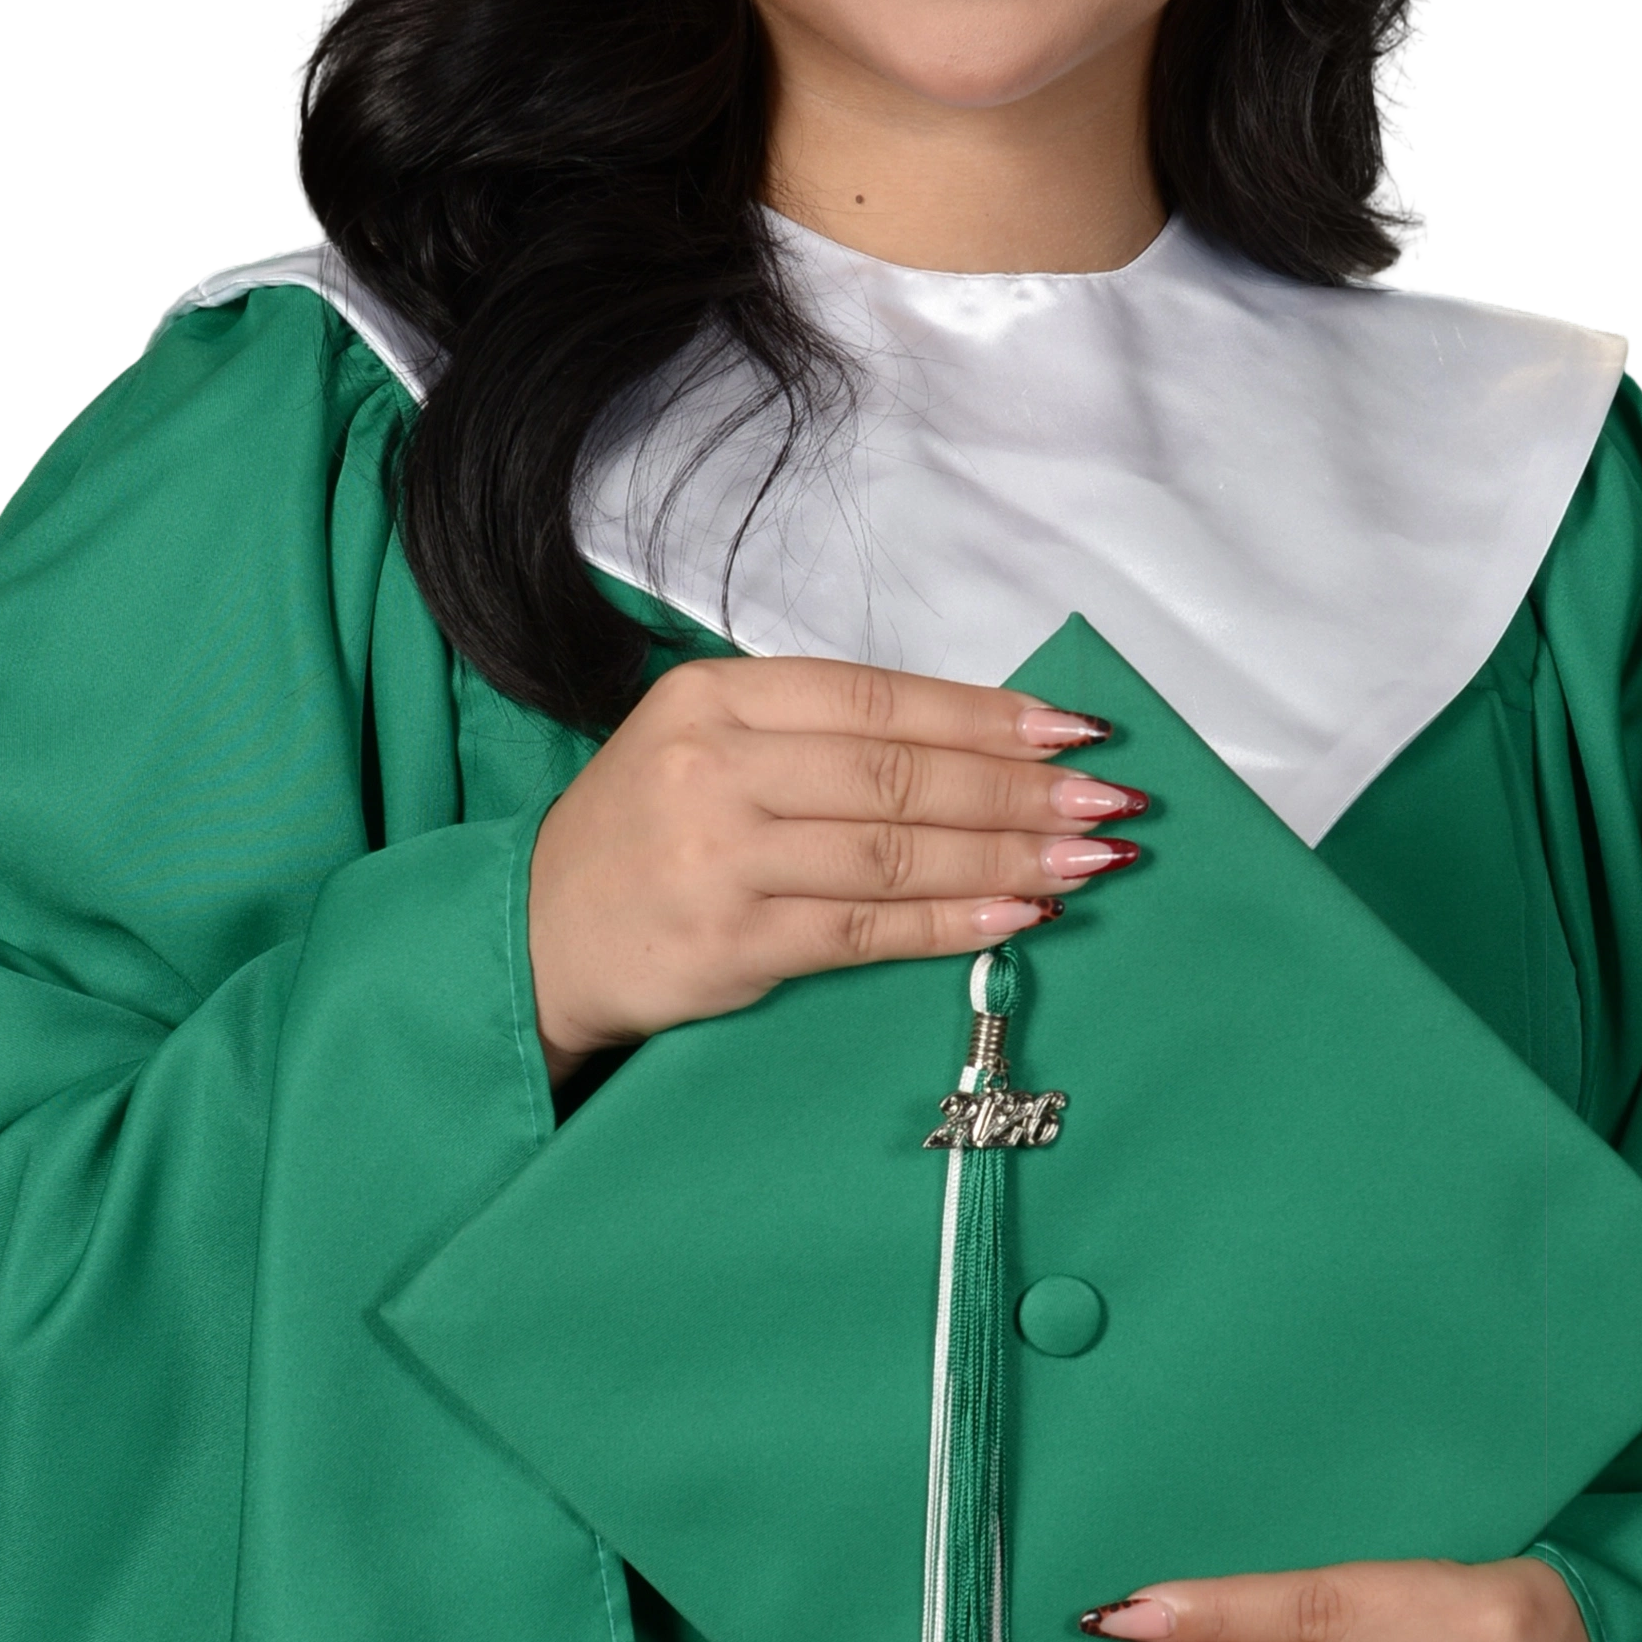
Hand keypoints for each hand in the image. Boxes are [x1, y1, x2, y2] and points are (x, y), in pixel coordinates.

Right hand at [527, 656, 1143, 1081]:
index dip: (984, 715)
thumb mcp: (708, 743)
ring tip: (1087, 860)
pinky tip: (1018, 916)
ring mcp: (720, 858)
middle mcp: (714, 767)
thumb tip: (979, 742)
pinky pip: (867, 930)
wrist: (532, 935)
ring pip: (896, 852)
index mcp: (714, 697)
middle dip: (1018, 789)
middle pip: (900, 775)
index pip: (877, 699)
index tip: (1073, 730)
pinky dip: (953, 921)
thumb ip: (820, 736)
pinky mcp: (729, 944)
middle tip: (1108, 799)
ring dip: (1007, 857)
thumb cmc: (645, 834)